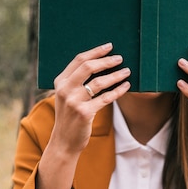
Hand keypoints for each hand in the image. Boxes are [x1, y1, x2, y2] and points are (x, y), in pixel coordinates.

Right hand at [33, 43, 130, 188]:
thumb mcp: (67, 96)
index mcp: (60, 81)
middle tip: (120, 58)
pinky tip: (126, 86)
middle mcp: (65, 89)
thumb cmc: (70, 116)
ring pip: (99, 82)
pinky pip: (106, 98)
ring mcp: (73, 101)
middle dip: (106, 61)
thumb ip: (77, 81)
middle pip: (88, 67)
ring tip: (127, 71)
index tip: (109, 46)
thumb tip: (100, 62)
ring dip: (116, 75)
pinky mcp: (84, 113)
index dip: (95, 51)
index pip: (79, 60)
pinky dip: (118, 91)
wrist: (64, 142)